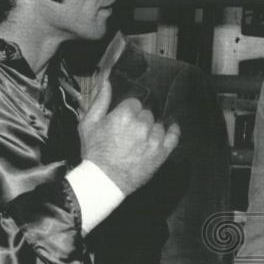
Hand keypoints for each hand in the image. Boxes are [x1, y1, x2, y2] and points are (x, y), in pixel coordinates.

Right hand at [79, 73, 179, 194]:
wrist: (104, 181)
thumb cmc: (94, 153)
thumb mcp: (89, 124)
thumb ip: (100, 101)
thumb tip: (107, 82)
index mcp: (124, 115)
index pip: (134, 102)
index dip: (129, 110)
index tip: (124, 119)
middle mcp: (142, 125)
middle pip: (147, 113)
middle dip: (140, 120)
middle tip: (130, 132)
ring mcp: (154, 139)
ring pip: (158, 124)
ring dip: (152, 129)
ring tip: (141, 139)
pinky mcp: (161, 153)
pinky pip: (174, 137)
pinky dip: (173, 131)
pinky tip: (171, 129)